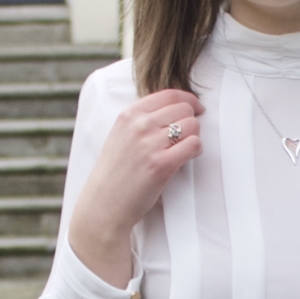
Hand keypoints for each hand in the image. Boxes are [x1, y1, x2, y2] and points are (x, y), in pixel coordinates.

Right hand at [68, 89, 203, 285]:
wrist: (103, 204)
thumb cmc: (114, 173)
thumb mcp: (120, 136)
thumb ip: (141, 120)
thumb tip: (174, 109)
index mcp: (128, 115)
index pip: (169, 94)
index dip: (189, 99)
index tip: (195, 108)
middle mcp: (139, 125)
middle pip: (184, 109)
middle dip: (192, 121)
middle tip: (188, 135)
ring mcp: (150, 144)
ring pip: (192, 125)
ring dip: (194, 137)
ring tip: (184, 149)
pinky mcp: (161, 165)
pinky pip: (194, 145)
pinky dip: (196, 150)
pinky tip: (187, 157)